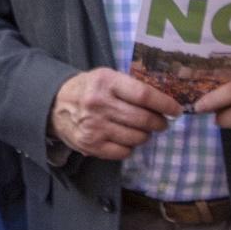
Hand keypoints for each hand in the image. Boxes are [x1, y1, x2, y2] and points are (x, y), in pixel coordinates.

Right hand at [50, 68, 181, 159]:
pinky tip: (124, 138)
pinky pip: (124, 152)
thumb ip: (131, 87)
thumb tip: (164, 104)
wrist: (54, 104)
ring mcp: (95, 126)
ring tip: (140, 130)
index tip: (176, 110)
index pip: (144, 95)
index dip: (165, 105)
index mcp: (105, 82)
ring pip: (137, 138)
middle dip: (159, 123)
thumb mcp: (106, 77)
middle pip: (143, 119)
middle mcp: (99, 104)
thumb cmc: (88, 89)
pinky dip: (130, 147)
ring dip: (145, 135)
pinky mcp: (91, 144)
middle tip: (160, 123)